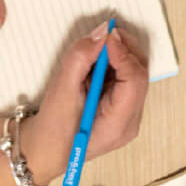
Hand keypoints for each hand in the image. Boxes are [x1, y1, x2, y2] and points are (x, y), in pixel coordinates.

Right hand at [23, 22, 148, 185]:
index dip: (123, 54)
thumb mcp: (61, 91)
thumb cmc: (52, 129)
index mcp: (117, 125)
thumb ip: (81, 58)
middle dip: (125, 49)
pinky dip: (115, 64)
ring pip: (135, 73)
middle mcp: (129, 122)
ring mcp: (129, 116)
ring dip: (120, 54)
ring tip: (98, 49)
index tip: (108, 36)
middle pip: (139, 75)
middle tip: (106, 35)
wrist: (46, 151)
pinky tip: (98, 62)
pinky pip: (127, 78)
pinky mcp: (123, 108)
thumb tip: (103, 33)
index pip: (134, 81)